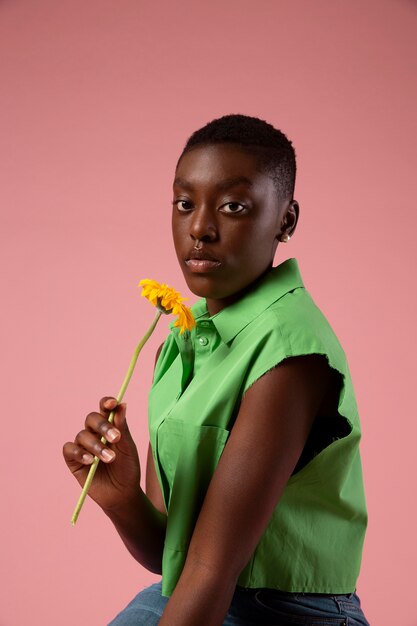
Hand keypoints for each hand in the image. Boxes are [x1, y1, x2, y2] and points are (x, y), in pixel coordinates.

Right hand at [63, 397, 140, 512]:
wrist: (122, 493)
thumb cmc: (127, 468)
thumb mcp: (128, 448)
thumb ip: (122, 427)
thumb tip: (122, 404)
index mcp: (109, 426)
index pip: (105, 408)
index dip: (107, 403)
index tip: (113, 403)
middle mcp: (94, 433)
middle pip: (91, 419)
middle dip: (103, 426)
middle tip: (116, 438)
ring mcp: (83, 445)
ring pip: (82, 435)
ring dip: (96, 446)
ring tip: (109, 458)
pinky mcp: (73, 460)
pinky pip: (70, 449)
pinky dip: (79, 453)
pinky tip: (90, 461)